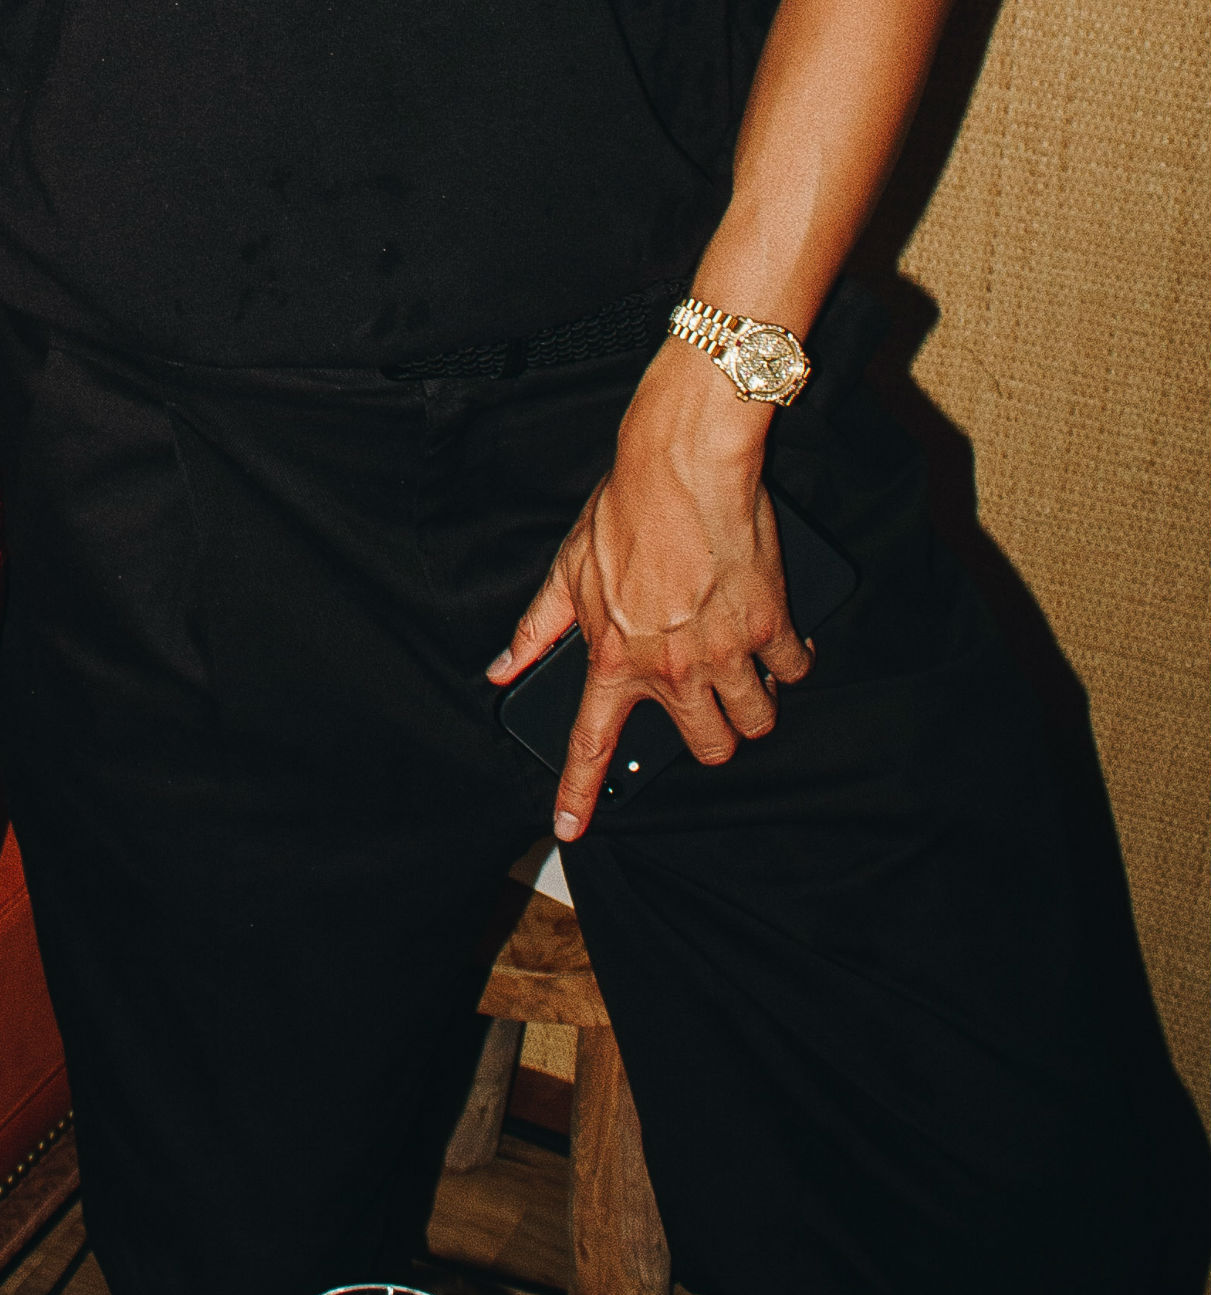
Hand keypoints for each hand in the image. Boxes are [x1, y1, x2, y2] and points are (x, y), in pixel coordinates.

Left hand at [488, 341, 814, 842]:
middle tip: (709, 709)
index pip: (589, 742)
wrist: (682, 465)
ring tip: (748, 674)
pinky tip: (782, 641)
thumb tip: (501, 669)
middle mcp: (672, 667)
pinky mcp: (770, 625)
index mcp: (615, 657)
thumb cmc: (624, 511)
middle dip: (713, 738)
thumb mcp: (568, 569)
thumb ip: (538, 628)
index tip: (569, 829)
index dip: (578, 794)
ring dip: (755, 704)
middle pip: (709, 748)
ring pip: (756, 720)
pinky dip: (792, 661)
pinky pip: (794, 670)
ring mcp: (725, 651)